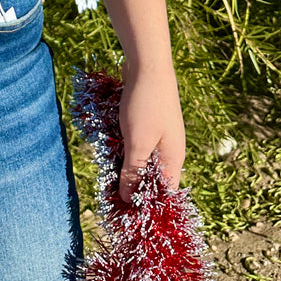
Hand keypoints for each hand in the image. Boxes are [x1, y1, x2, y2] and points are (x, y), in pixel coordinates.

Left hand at [117, 59, 185, 204]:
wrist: (147, 64)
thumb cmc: (146, 105)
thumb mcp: (137, 143)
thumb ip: (133, 172)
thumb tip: (129, 200)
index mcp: (173, 159)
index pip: (164, 193)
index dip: (148, 205)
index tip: (127, 215)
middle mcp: (169, 149)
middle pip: (152, 177)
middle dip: (133, 185)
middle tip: (110, 193)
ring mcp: (160, 134)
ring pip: (142, 158)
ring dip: (126, 164)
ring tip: (106, 173)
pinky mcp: (148, 121)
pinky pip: (136, 142)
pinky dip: (124, 147)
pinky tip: (109, 147)